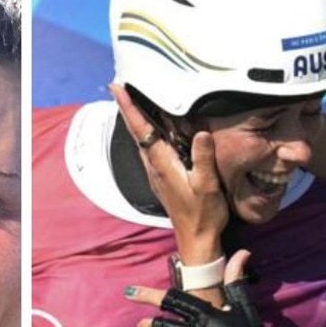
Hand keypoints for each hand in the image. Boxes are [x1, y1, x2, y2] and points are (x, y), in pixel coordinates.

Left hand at [111, 83, 228, 262]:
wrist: (196, 240)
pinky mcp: (162, 178)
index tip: (117, 88)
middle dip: (127, 108)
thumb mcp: (208, 185)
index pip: (143, 130)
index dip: (130, 108)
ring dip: (134, 119)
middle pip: (137, 132)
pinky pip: (150, 149)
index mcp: (163, 165)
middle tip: (118, 86)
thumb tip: (200, 132)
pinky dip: (145, 132)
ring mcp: (156, 173)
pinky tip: (150, 128)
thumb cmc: (203, 214)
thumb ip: (203, 158)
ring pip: (141, 140)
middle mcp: (154, 167)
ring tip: (130, 100)